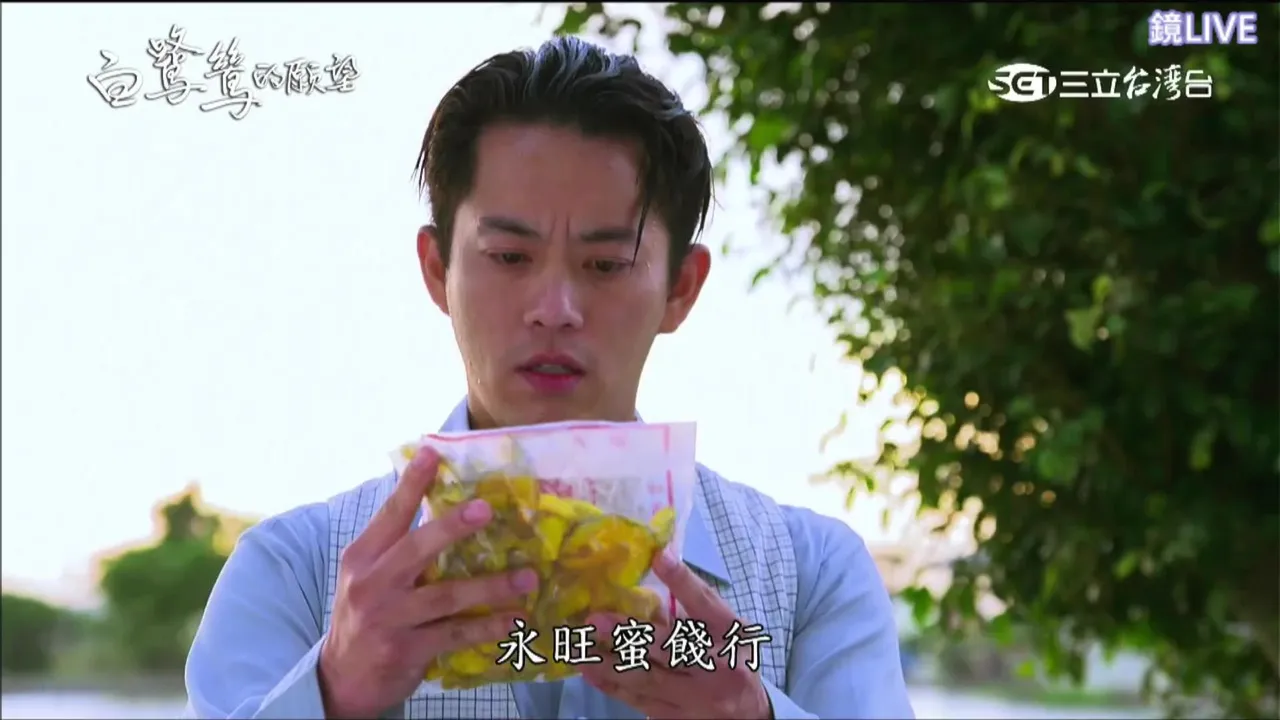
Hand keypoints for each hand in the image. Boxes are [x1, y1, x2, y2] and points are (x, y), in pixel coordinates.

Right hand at [318, 448, 539, 718]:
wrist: (342, 678)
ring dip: (491, 586)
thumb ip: (395, 545)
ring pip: (446, 595)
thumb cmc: (364, 614)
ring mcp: (389, 619)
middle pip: (417, 549)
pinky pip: (455, 633)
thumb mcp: (365, 575)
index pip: (390, 514)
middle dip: (452, 528)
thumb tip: (438, 500)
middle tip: (486, 510)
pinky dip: (488, 626)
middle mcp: (372, 584)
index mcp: (362, 557)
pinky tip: (514, 619)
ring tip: (528, 577)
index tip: (432, 453)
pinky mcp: (406, 650)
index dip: (411, 484)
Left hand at [580, 552, 770, 719]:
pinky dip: (612, 686)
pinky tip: (590, 673)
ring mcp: (694, 698)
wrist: (749, 715)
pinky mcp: (675, 717)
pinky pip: (638, 702)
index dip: (683, 581)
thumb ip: (694, 607)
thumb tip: (656, 572)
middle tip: (596, 620)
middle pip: (670, 648)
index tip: (659, 556)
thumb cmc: (734, 659)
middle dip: (630, 634)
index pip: (706, 604)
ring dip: (609, 663)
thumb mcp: (727, 629)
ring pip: (647, 680)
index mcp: (730, 635)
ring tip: (580, 649)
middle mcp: (714, 666)